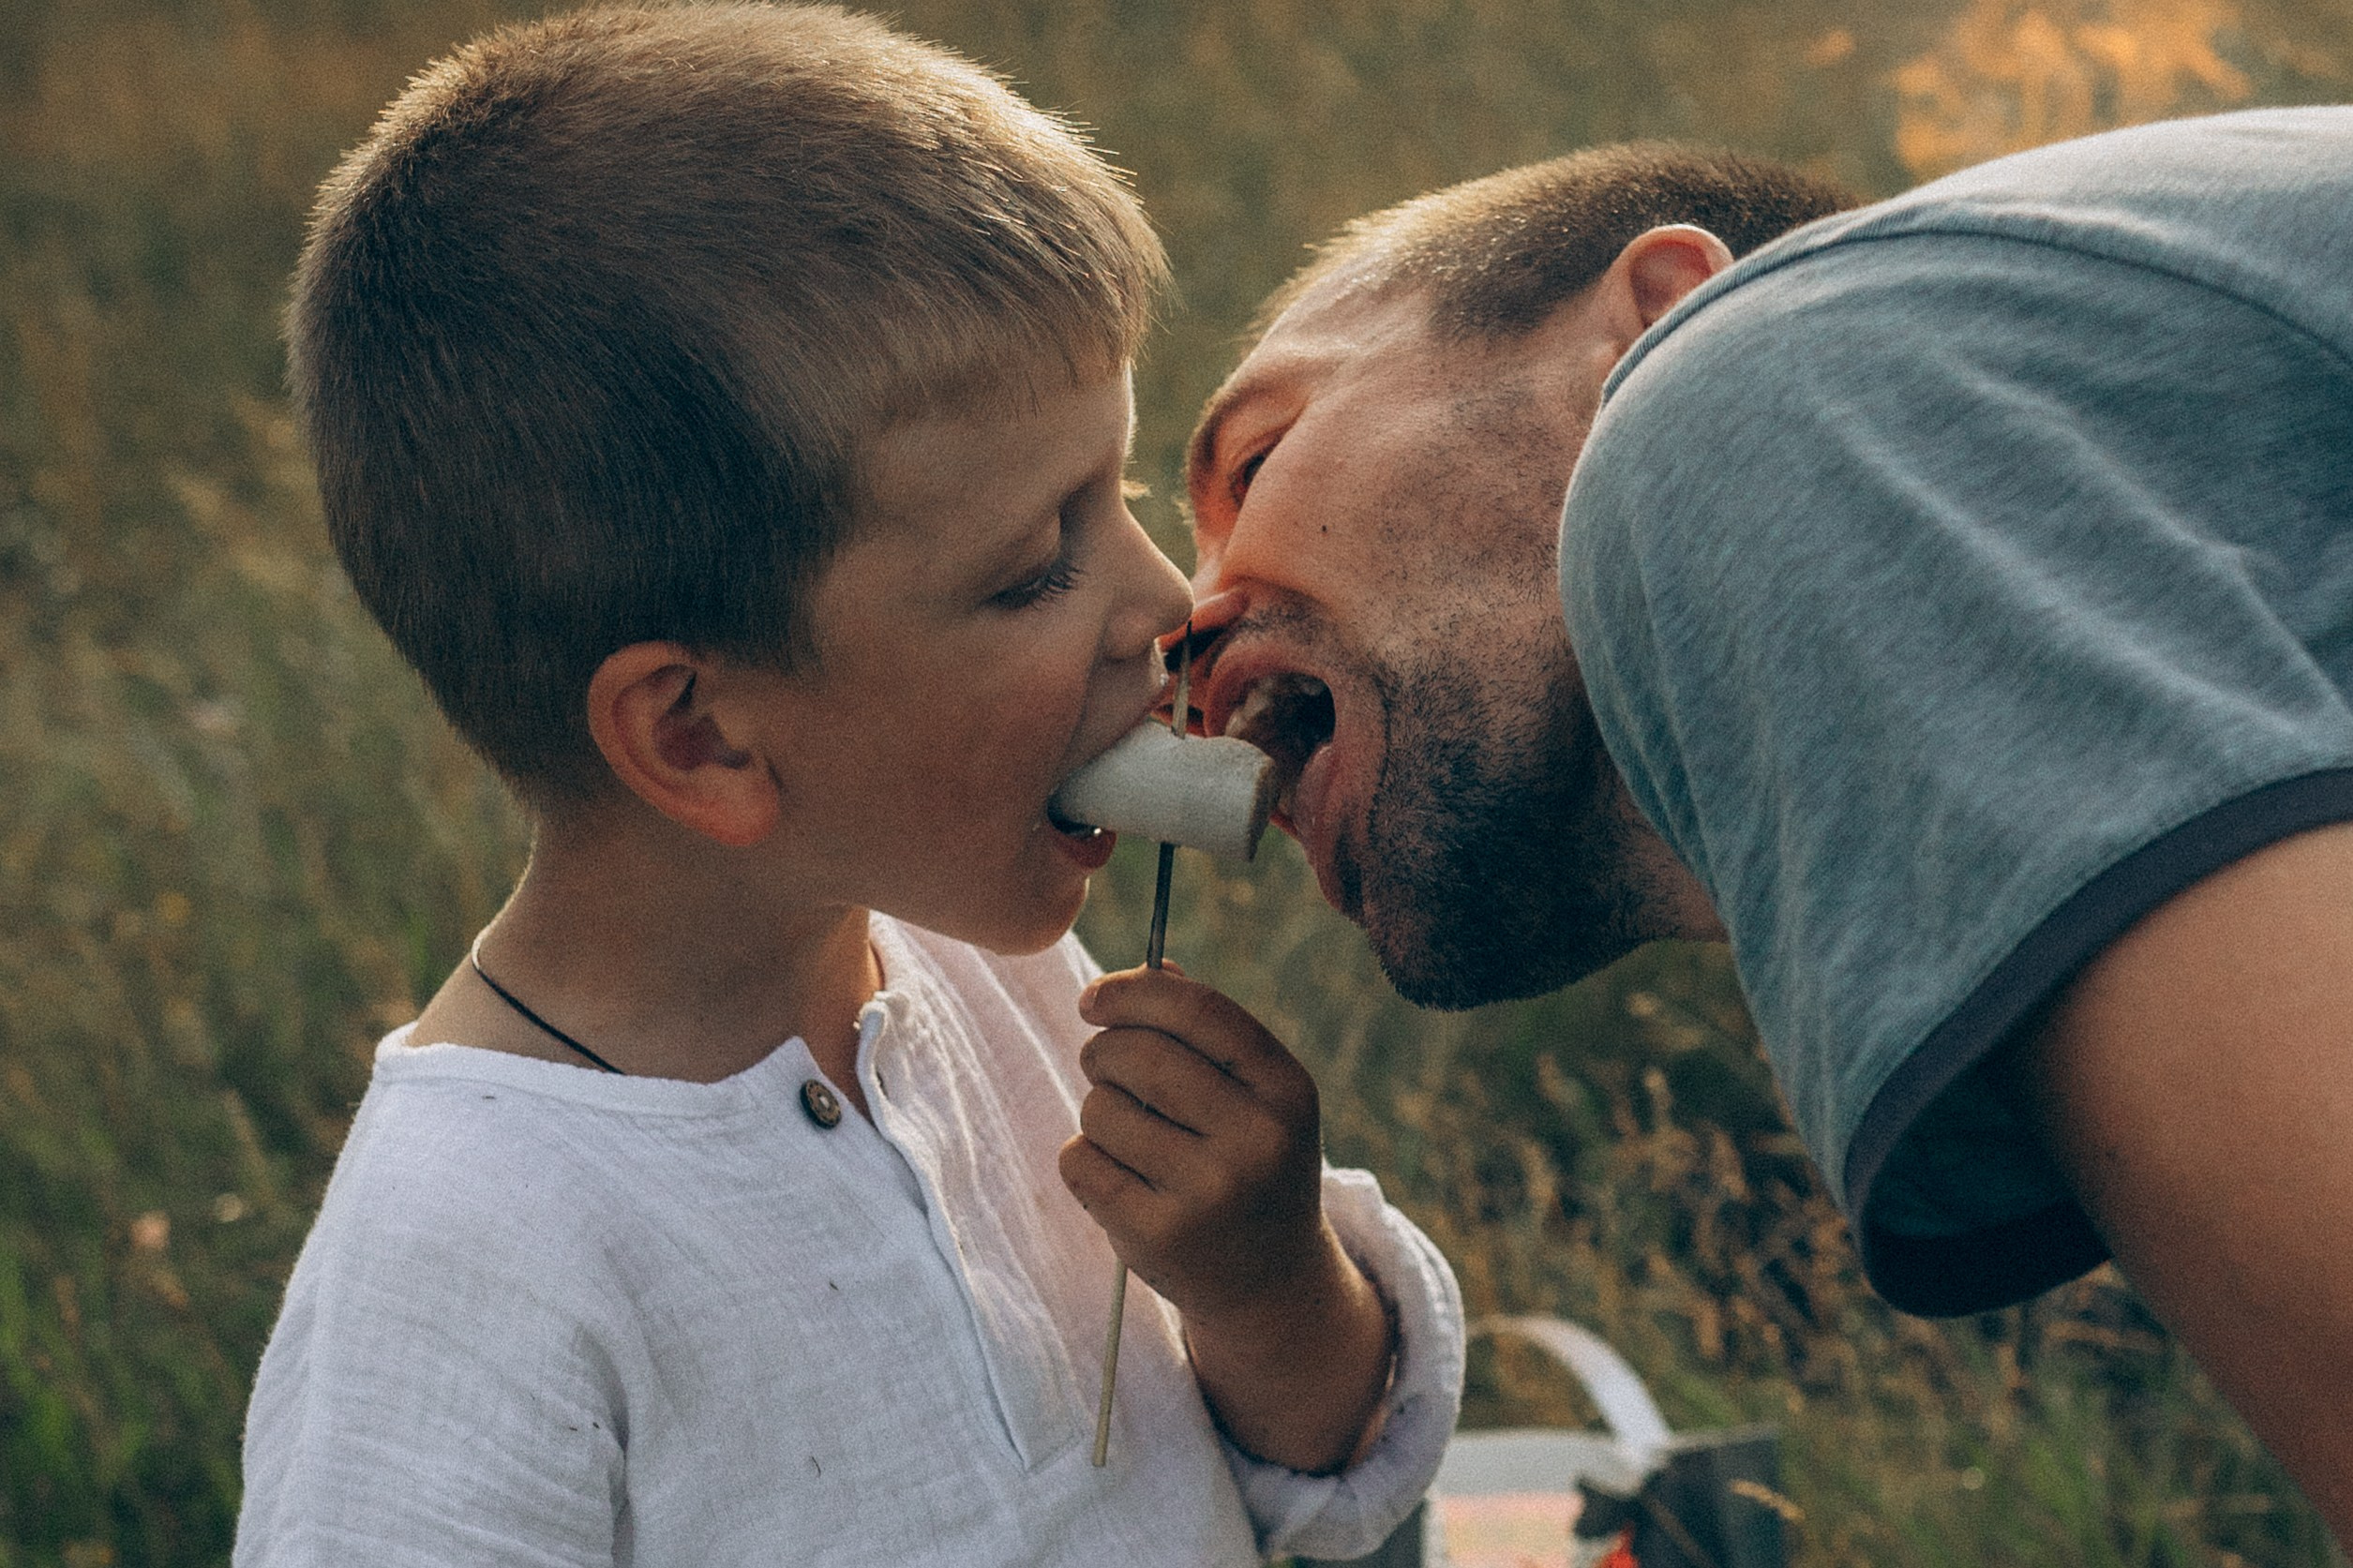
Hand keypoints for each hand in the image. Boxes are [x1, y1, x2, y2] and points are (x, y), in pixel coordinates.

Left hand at [1057, 965, 1324, 1317]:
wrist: (1269, 1281)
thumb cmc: (1250, 1163)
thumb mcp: (1256, 1097)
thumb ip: (1208, 1031)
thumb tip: (1152, 967)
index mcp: (1287, 1090)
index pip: (1200, 1011)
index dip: (1134, 991)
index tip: (1093, 999)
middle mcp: (1257, 1140)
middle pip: (1138, 1054)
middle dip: (1103, 1051)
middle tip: (1104, 1068)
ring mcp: (1209, 1193)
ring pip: (1101, 1108)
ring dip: (1098, 1113)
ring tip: (1132, 1139)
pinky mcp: (1158, 1235)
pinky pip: (1080, 1160)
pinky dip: (1084, 1158)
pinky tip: (1120, 1180)